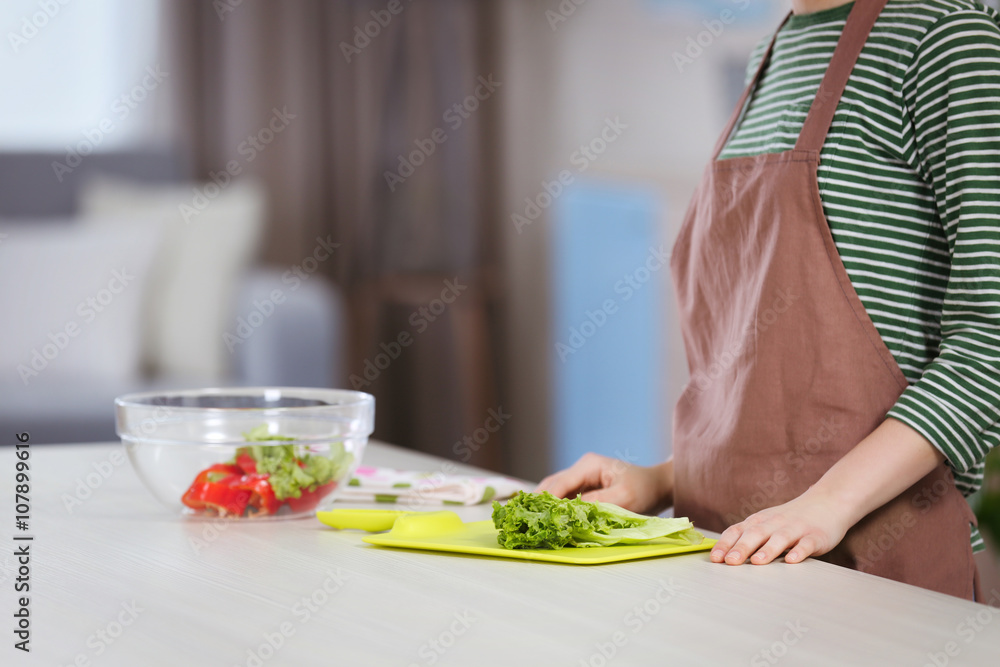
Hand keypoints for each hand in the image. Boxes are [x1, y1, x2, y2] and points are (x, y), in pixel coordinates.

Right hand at [534, 453, 673, 514]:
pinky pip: (564, 498)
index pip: (560, 483)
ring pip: (554, 492)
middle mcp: (580, 469)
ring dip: (546, 507)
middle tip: (528, 522)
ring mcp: (580, 478)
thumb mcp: (624, 497)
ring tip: (534, 524)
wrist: (658, 487)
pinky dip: (556, 510)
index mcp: (588, 465)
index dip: (547, 501)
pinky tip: (551, 522)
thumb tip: (572, 513)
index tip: (537, 518)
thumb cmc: (644, 489)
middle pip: (551, 486)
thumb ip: (598, 503)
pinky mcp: (583, 489)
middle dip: (540, 503)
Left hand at [710, 487, 851, 564]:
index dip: (725, 544)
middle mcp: (775, 523)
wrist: (827, 502)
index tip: (714, 559)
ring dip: (768, 550)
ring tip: (757, 562)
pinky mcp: (816, 536)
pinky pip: (806, 544)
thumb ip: (747, 537)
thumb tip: (722, 556)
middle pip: (756, 534)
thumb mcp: (766, 524)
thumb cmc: (790, 519)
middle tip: (730, 562)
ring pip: (780, 538)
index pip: (738, 531)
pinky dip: (799, 551)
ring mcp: (796, 528)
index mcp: (760, 521)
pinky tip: (792, 560)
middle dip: (741, 548)